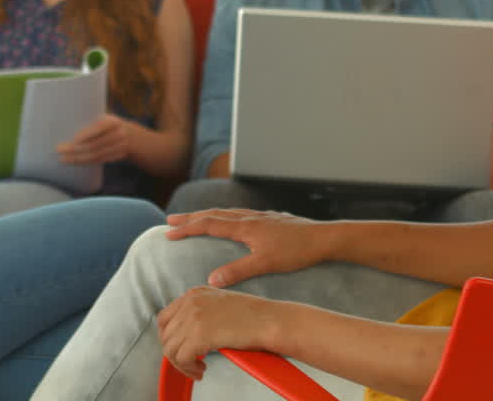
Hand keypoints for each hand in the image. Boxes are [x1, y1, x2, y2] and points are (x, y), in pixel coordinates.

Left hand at [57, 113, 131, 165]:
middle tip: (60, 150)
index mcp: (112, 121)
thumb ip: (91, 122)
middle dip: (75, 149)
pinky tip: (75, 162)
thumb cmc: (109, 124)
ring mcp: (120, 147)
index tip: (71, 140)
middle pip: (95, 144)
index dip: (85, 135)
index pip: (98, 128)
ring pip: (96, 155)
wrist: (132, 136)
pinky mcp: (117, 157)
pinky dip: (86, 162)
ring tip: (64, 159)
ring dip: (78, 158)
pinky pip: (99, 161)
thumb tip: (65, 123)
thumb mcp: (105, 118)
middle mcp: (118, 134)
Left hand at [157, 286, 279, 379]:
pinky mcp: (199, 335)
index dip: (170, 338)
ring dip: (181, 364)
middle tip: (190, 363)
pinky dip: (188, 369)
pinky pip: (181, 358)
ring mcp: (193, 318)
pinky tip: (202, 370)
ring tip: (197, 370)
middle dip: (174, 353)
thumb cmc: (253, 317)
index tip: (181, 349)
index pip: (165, 317)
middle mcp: (190, 302)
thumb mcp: (220, 304)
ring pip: (170, 348)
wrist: (269, 320)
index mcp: (194, 293)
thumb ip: (200, 313)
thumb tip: (186, 335)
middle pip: (165, 334)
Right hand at [165, 209, 329, 286]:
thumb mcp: (266, 263)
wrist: (324, 237)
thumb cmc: (296, 251)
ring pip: (227, 212)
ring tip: (195, 218)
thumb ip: (238, 271)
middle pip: (214, 214)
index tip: (168, 233)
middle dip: (191, 218)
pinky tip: (231, 221)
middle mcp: (249, 217)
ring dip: (207, 215)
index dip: (187, 228)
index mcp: (245, 226)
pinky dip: (225, 216)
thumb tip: (212, 280)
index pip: (209, 224)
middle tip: (171, 221)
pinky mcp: (270, 219)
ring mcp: (260, 216)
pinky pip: (239, 214)